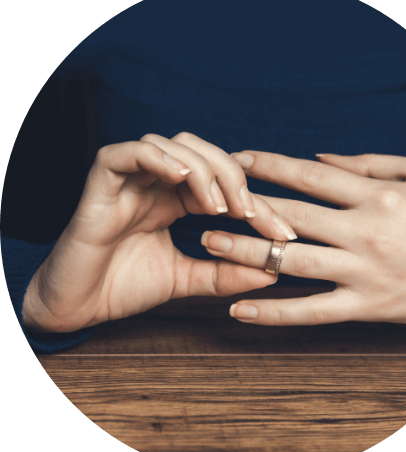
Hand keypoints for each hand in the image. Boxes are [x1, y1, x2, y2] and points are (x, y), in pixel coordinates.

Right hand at [22, 133, 297, 332]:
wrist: (77, 306)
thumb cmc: (125, 287)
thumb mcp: (187, 279)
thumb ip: (225, 273)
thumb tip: (273, 272)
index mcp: (176, 201)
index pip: (224, 186)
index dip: (257, 204)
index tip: (281, 234)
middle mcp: (156, 183)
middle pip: (204, 154)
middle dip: (234, 178)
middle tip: (250, 213)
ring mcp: (129, 178)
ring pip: (172, 145)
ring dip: (202, 170)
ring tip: (217, 206)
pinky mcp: (101, 180)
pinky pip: (128, 153)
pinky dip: (158, 159)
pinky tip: (181, 180)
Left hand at [201, 151, 405, 324]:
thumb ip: (368, 162)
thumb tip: (319, 155)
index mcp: (375, 196)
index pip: (307, 175)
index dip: (267, 165)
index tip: (236, 158)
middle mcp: (363, 232)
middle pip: (289, 216)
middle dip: (243, 207)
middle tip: (204, 203)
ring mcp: (362, 273)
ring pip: (291, 262)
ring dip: (246, 252)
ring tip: (209, 245)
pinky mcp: (367, 307)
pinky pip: (312, 312)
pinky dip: (274, 312)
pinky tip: (240, 309)